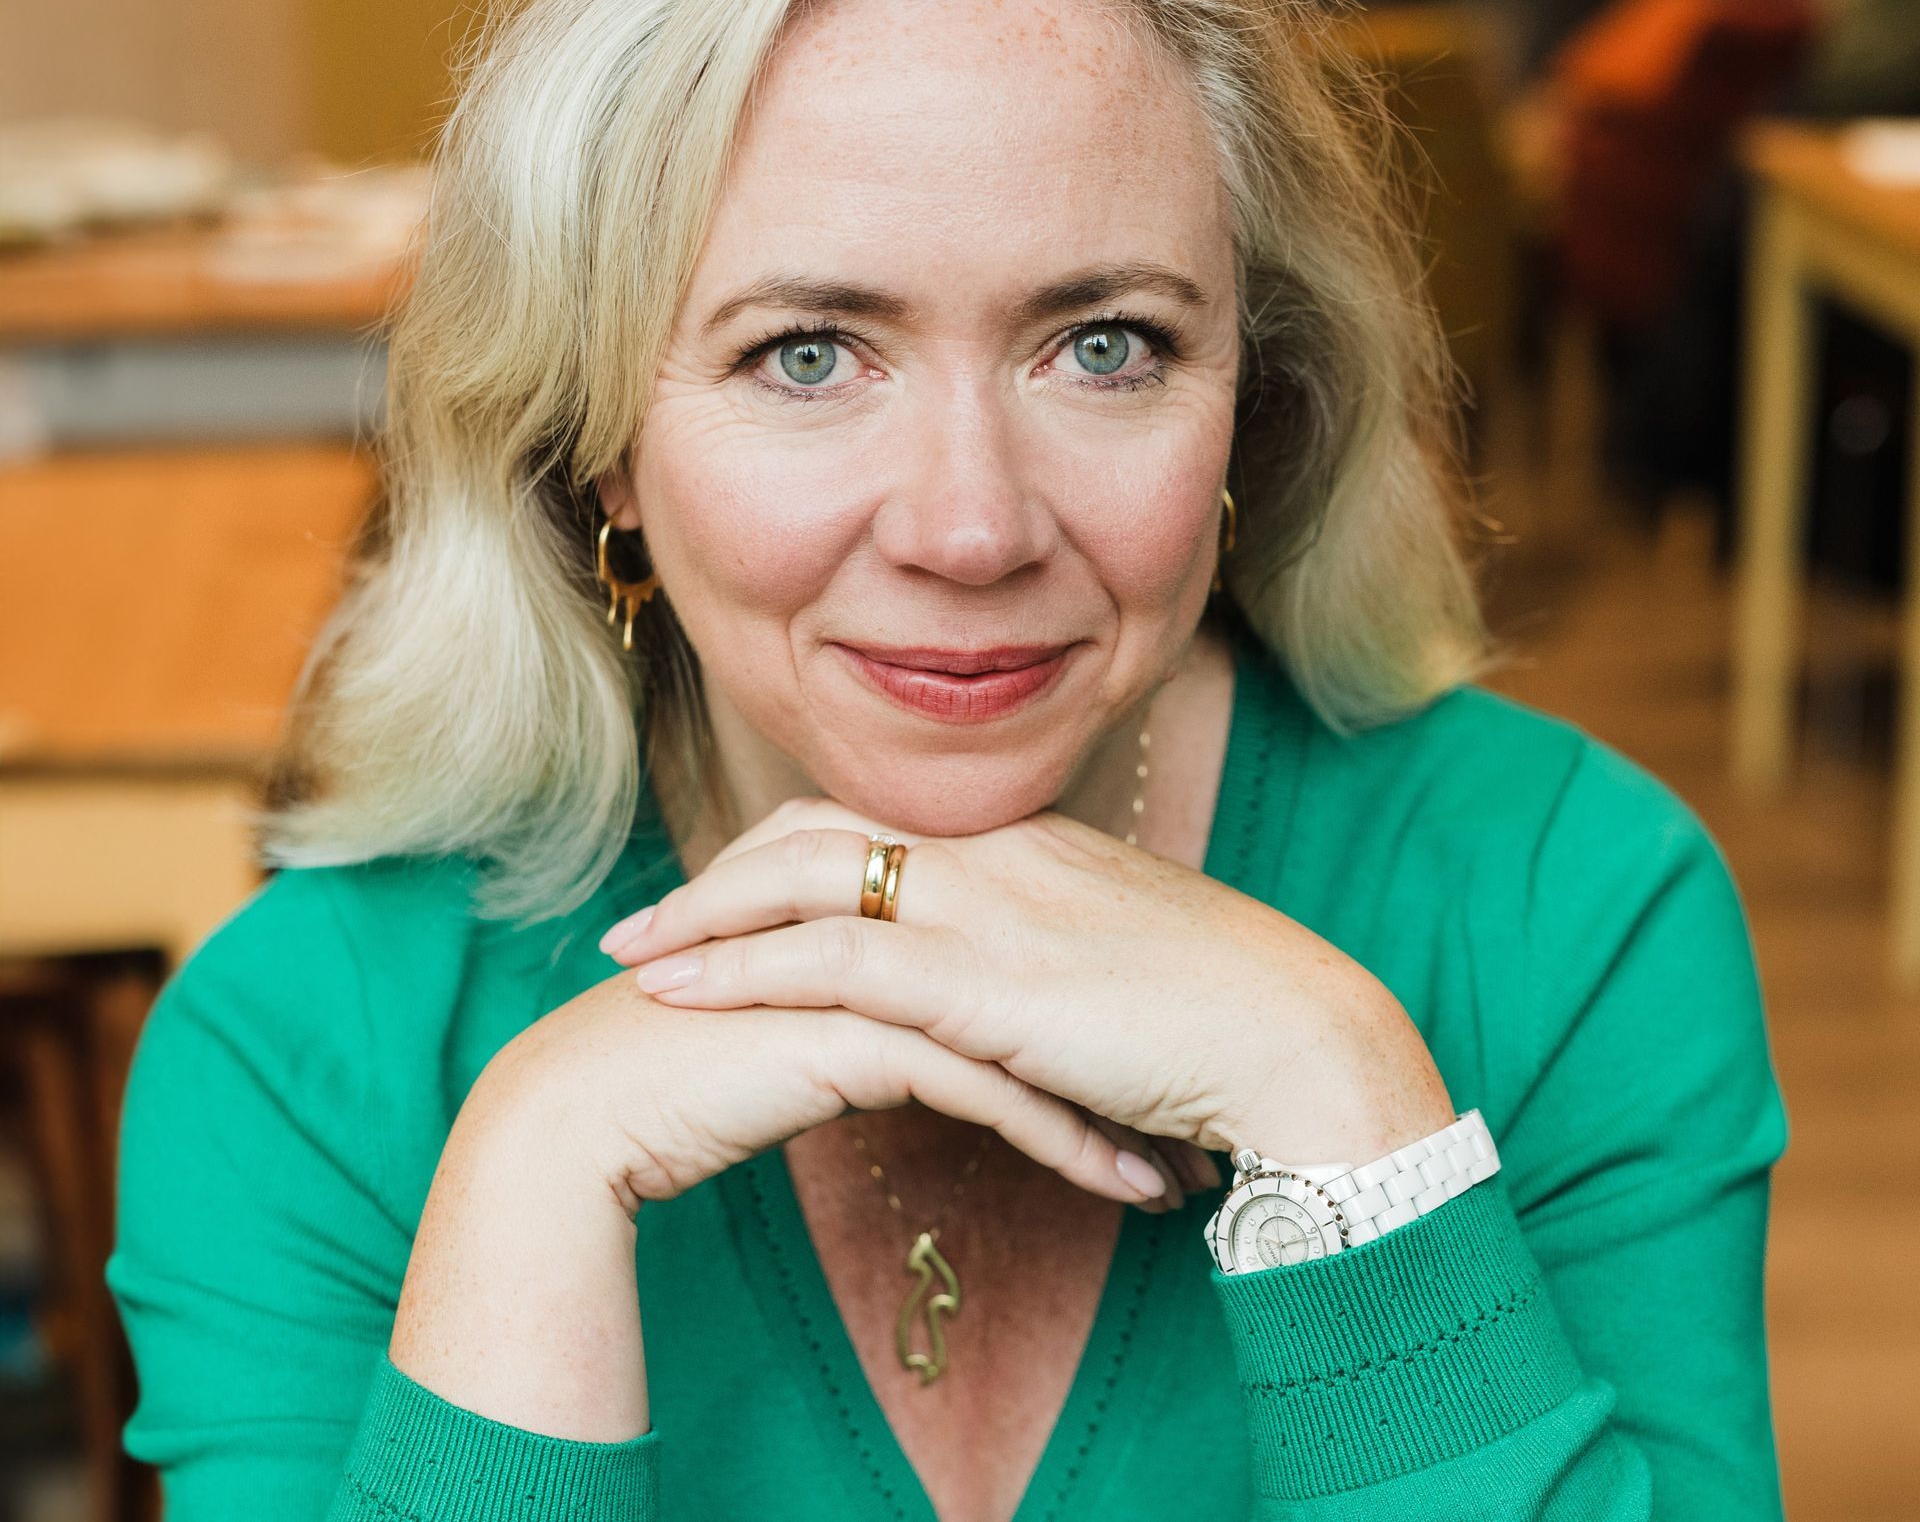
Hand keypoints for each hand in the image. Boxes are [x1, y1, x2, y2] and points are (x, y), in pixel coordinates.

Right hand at [486, 966, 1173, 1213]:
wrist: (588, 1108)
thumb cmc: (690, 1068)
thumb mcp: (808, 1022)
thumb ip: (879, 998)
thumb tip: (946, 1030)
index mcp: (882, 898)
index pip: (1019, 943)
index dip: (1093, 1004)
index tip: (1154, 1059)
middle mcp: (890, 918)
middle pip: (1046, 976)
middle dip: (1126, 1046)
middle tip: (1195, 1100)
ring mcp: (882, 965)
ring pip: (1036, 1030)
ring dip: (1118, 1102)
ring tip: (1182, 1165)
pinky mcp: (866, 1030)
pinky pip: (999, 1092)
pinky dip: (1072, 1144)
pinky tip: (1126, 1189)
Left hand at [601, 797, 1455, 1166]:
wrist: (1301, 1037)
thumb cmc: (1230, 1019)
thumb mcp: (1128, 969)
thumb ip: (1056, 965)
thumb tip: (1016, 1003)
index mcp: (1029, 844)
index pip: (876, 827)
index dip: (786, 855)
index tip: (726, 894)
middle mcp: (995, 852)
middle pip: (817, 832)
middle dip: (721, 874)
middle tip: (649, 922)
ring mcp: (985, 905)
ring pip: (802, 882)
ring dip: (703, 920)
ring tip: (630, 959)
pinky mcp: (981, 977)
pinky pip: (827, 960)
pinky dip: (740, 973)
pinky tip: (682, 1001)